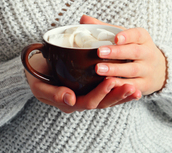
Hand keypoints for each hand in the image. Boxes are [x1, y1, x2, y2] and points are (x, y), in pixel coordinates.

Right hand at [24, 52, 140, 112]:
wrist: (35, 68)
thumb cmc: (36, 75)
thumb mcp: (38, 84)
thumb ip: (52, 92)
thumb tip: (69, 99)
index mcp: (69, 103)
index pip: (88, 101)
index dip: (100, 93)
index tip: (110, 82)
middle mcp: (80, 102)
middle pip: (102, 103)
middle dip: (117, 95)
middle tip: (130, 87)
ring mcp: (87, 95)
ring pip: (107, 99)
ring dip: (123, 95)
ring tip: (136, 90)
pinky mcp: (92, 88)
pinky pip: (108, 93)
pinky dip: (121, 91)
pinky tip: (134, 88)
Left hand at [80, 15, 166, 95]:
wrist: (158, 70)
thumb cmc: (133, 48)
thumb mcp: (124, 37)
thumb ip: (104, 28)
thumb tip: (84, 19)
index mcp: (143, 38)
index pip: (136, 34)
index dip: (127, 36)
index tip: (115, 38)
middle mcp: (148, 53)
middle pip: (134, 52)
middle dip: (116, 52)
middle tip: (99, 52)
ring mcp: (148, 70)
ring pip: (132, 70)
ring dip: (115, 70)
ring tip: (98, 69)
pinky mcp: (145, 85)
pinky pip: (133, 86)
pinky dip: (121, 86)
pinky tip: (108, 85)